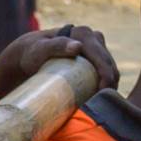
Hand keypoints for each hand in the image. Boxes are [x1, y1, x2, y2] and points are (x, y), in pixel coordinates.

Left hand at [0, 25, 119, 94]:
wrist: (29, 53)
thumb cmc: (32, 53)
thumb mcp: (40, 50)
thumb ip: (56, 46)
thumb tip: (77, 47)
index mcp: (84, 34)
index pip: (103, 59)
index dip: (106, 79)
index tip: (101, 97)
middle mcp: (93, 37)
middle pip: (109, 64)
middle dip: (111, 85)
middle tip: (103, 106)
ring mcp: (95, 45)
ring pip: (111, 68)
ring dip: (111, 85)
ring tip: (103, 104)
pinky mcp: (94, 55)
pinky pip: (107, 70)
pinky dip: (108, 83)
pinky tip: (103, 98)